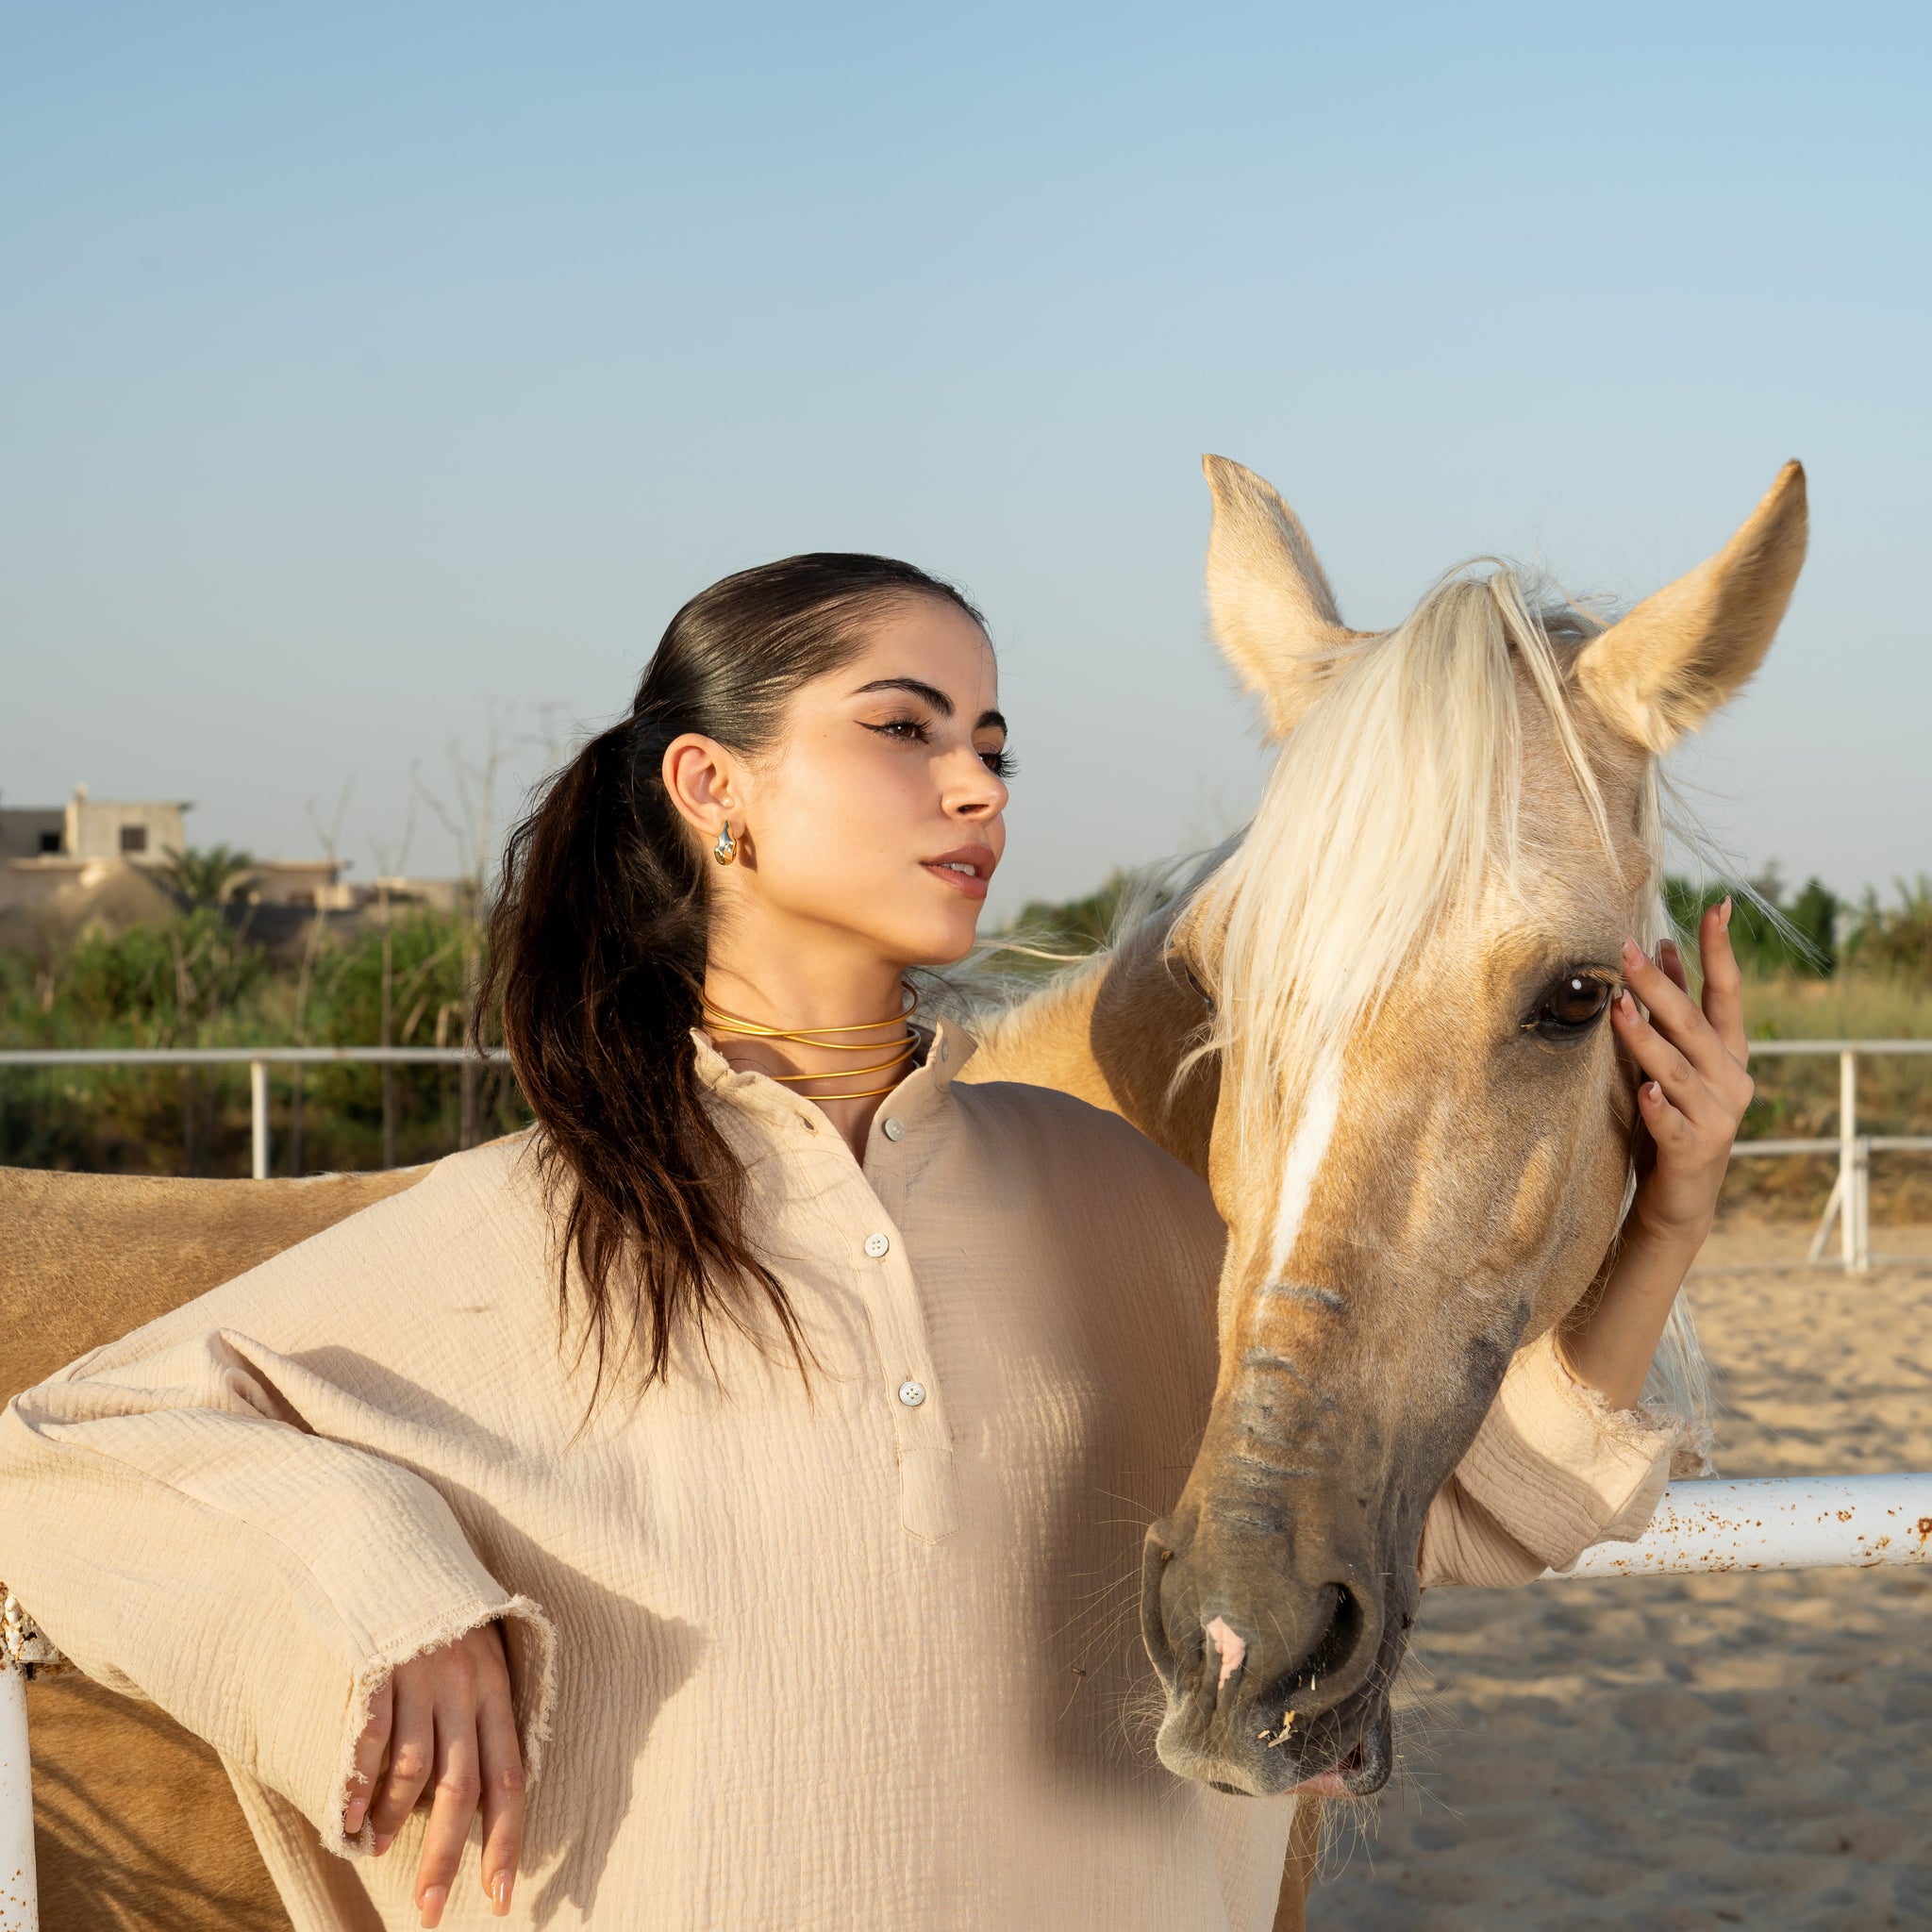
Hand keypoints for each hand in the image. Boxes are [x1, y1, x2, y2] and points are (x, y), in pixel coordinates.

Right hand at [342, 1621, 523, 1925]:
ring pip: (414, 1769)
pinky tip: (348, 1818)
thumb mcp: (477, 1657)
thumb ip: (475, 1717)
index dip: (507, 1841)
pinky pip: (370, 1736)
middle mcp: (463, 1685)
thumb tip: (470, 1799)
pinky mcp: (377, 1663)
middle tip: (431, 1911)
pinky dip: (359, 1784)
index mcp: (495, 1689)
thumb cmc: (440, 1615)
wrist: (399, 1544)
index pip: (510, 1779)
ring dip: (394, 1820)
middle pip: (462, 1787)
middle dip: (448, 1857)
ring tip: (377, 1847)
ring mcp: (420, 1675)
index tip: (502, 1898)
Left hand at [1612, 899, 1754, 1256]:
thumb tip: (1661, 945)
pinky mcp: (1694, 1153)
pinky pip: (1674, 1126)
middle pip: (1694, 1025)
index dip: (1720, 951)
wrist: (1679, 1199)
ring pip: (1678, 1070)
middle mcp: (1731, 1080)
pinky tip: (1646, 1093)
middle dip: (1661, 985)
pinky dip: (1660, 1108)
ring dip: (1648, 1039)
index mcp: (1728, 1053)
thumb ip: (1672, 1010)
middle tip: (1627, 951)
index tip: (1716, 906)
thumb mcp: (1673, 1057)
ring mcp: (1716, 1118)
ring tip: (1619, 1009)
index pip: (1727, 993)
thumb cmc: (1672, 1116)